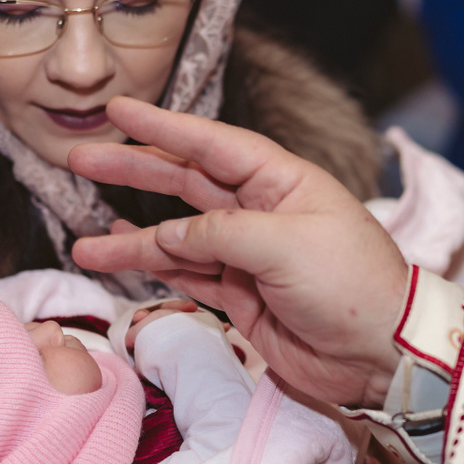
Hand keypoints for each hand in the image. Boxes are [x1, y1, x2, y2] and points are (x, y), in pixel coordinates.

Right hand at [69, 97, 410, 408]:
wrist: (383, 354)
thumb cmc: (351, 285)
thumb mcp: (284, 244)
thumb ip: (218, 233)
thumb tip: (168, 235)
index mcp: (283, 181)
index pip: (213, 144)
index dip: (165, 127)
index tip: (119, 110)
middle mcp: (262, 212)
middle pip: (186, 184)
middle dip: (133, 173)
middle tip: (80, 160)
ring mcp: (249, 256)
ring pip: (177, 237)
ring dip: (131, 240)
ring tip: (82, 243)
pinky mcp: (242, 297)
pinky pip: (186, 275)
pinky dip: (153, 269)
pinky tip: (121, 257)